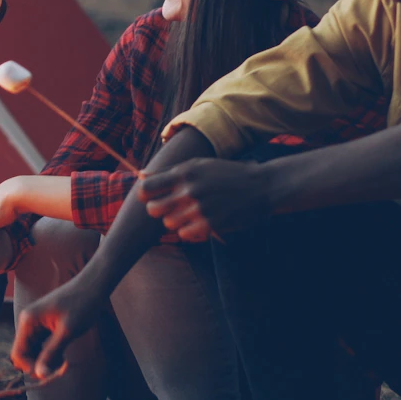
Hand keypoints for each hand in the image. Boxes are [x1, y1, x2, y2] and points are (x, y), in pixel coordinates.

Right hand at [12, 275, 103, 379]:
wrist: (93, 286)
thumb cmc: (82, 305)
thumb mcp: (67, 332)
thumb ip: (51, 353)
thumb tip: (40, 374)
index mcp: (28, 321)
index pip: (18, 354)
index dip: (31, 367)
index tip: (51, 373)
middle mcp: (28, 322)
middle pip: (24, 354)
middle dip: (40, 365)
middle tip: (61, 369)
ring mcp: (36, 323)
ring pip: (33, 351)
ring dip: (46, 361)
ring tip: (64, 363)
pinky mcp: (44, 325)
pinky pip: (41, 345)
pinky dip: (50, 354)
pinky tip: (63, 356)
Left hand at [136, 157, 274, 240]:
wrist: (260, 186)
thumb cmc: (225, 174)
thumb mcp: (198, 165)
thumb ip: (168, 171)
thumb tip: (139, 175)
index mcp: (185, 172)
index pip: (147, 187)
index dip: (144, 194)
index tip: (150, 196)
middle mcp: (190, 189)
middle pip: (153, 208)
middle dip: (156, 210)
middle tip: (168, 208)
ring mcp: (200, 208)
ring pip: (168, 223)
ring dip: (174, 221)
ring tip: (186, 214)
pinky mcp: (211, 224)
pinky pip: (184, 234)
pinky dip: (188, 230)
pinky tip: (197, 223)